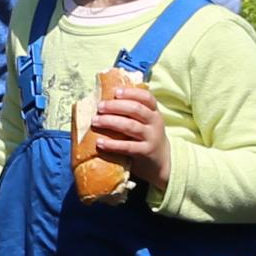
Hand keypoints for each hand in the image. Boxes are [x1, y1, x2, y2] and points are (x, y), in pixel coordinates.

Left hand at [83, 77, 169, 195]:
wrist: (160, 163)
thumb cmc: (145, 138)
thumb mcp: (145, 123)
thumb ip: (132, 112)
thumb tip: (104, 100)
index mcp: (154, 112)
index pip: (146, 97)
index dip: (131, 93)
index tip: (116, 92)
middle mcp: (155, 122)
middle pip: (136, 109)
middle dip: (115, 106)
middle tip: (99, 107)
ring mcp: (152, 137)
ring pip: (130, 126)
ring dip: (111, 122)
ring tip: (95, 121)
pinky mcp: (146, 152)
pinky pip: (128, 146)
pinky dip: (112, 144)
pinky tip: (100, 142)